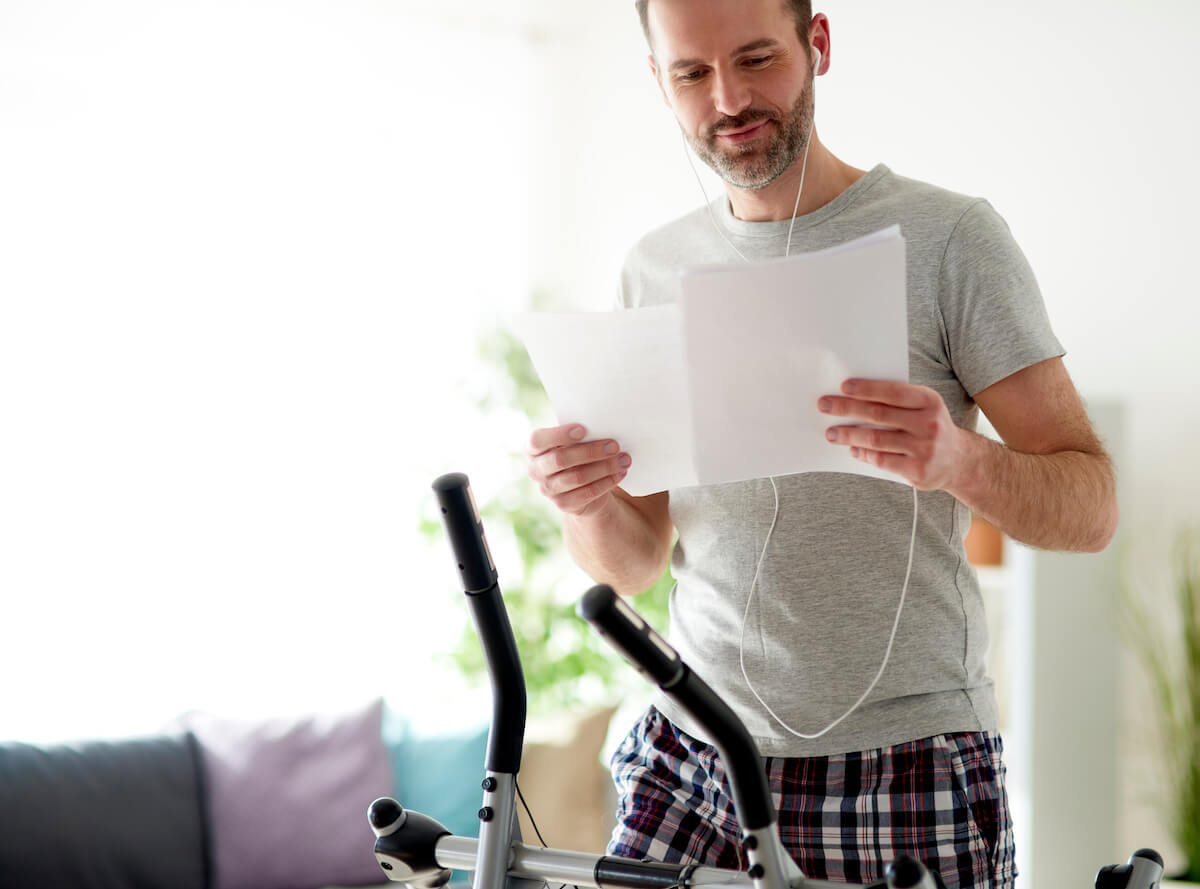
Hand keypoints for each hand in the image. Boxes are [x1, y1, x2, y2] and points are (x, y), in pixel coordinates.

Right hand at [527, 424, 631, 516]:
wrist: (580, 484)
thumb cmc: (577, 453)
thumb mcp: (573, 442)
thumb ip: (578, 436)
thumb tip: (602, 427)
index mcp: (533, 449)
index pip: (537, 440)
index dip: (559, 435)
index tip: (583, 429)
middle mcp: (536, 470)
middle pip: (560, 459)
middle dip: (590, 451)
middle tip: (614, 445)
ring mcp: (548, 489)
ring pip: (577, 477)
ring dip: (604, 467)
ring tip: (624, 459)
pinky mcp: (563, 504)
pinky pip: (588, 493)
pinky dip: (607, 482)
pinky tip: (620, 473)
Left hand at [818, 379, 967, 490]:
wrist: (960, 461)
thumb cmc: (930, 428)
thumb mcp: (924, 407)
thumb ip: (897, 401)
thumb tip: (854, 397)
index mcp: (930, 401)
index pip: (893, 391)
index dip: (866, 389)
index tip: (843, 387)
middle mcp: (929, 424)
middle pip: (879, 414)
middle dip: (847, 408)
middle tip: (825, 405)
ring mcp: (924, 449)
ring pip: (876, 439)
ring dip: (849, 434)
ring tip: (831, 432)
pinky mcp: (917, 471)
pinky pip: (881, 460)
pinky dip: (863, 453)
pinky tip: (852, 449)